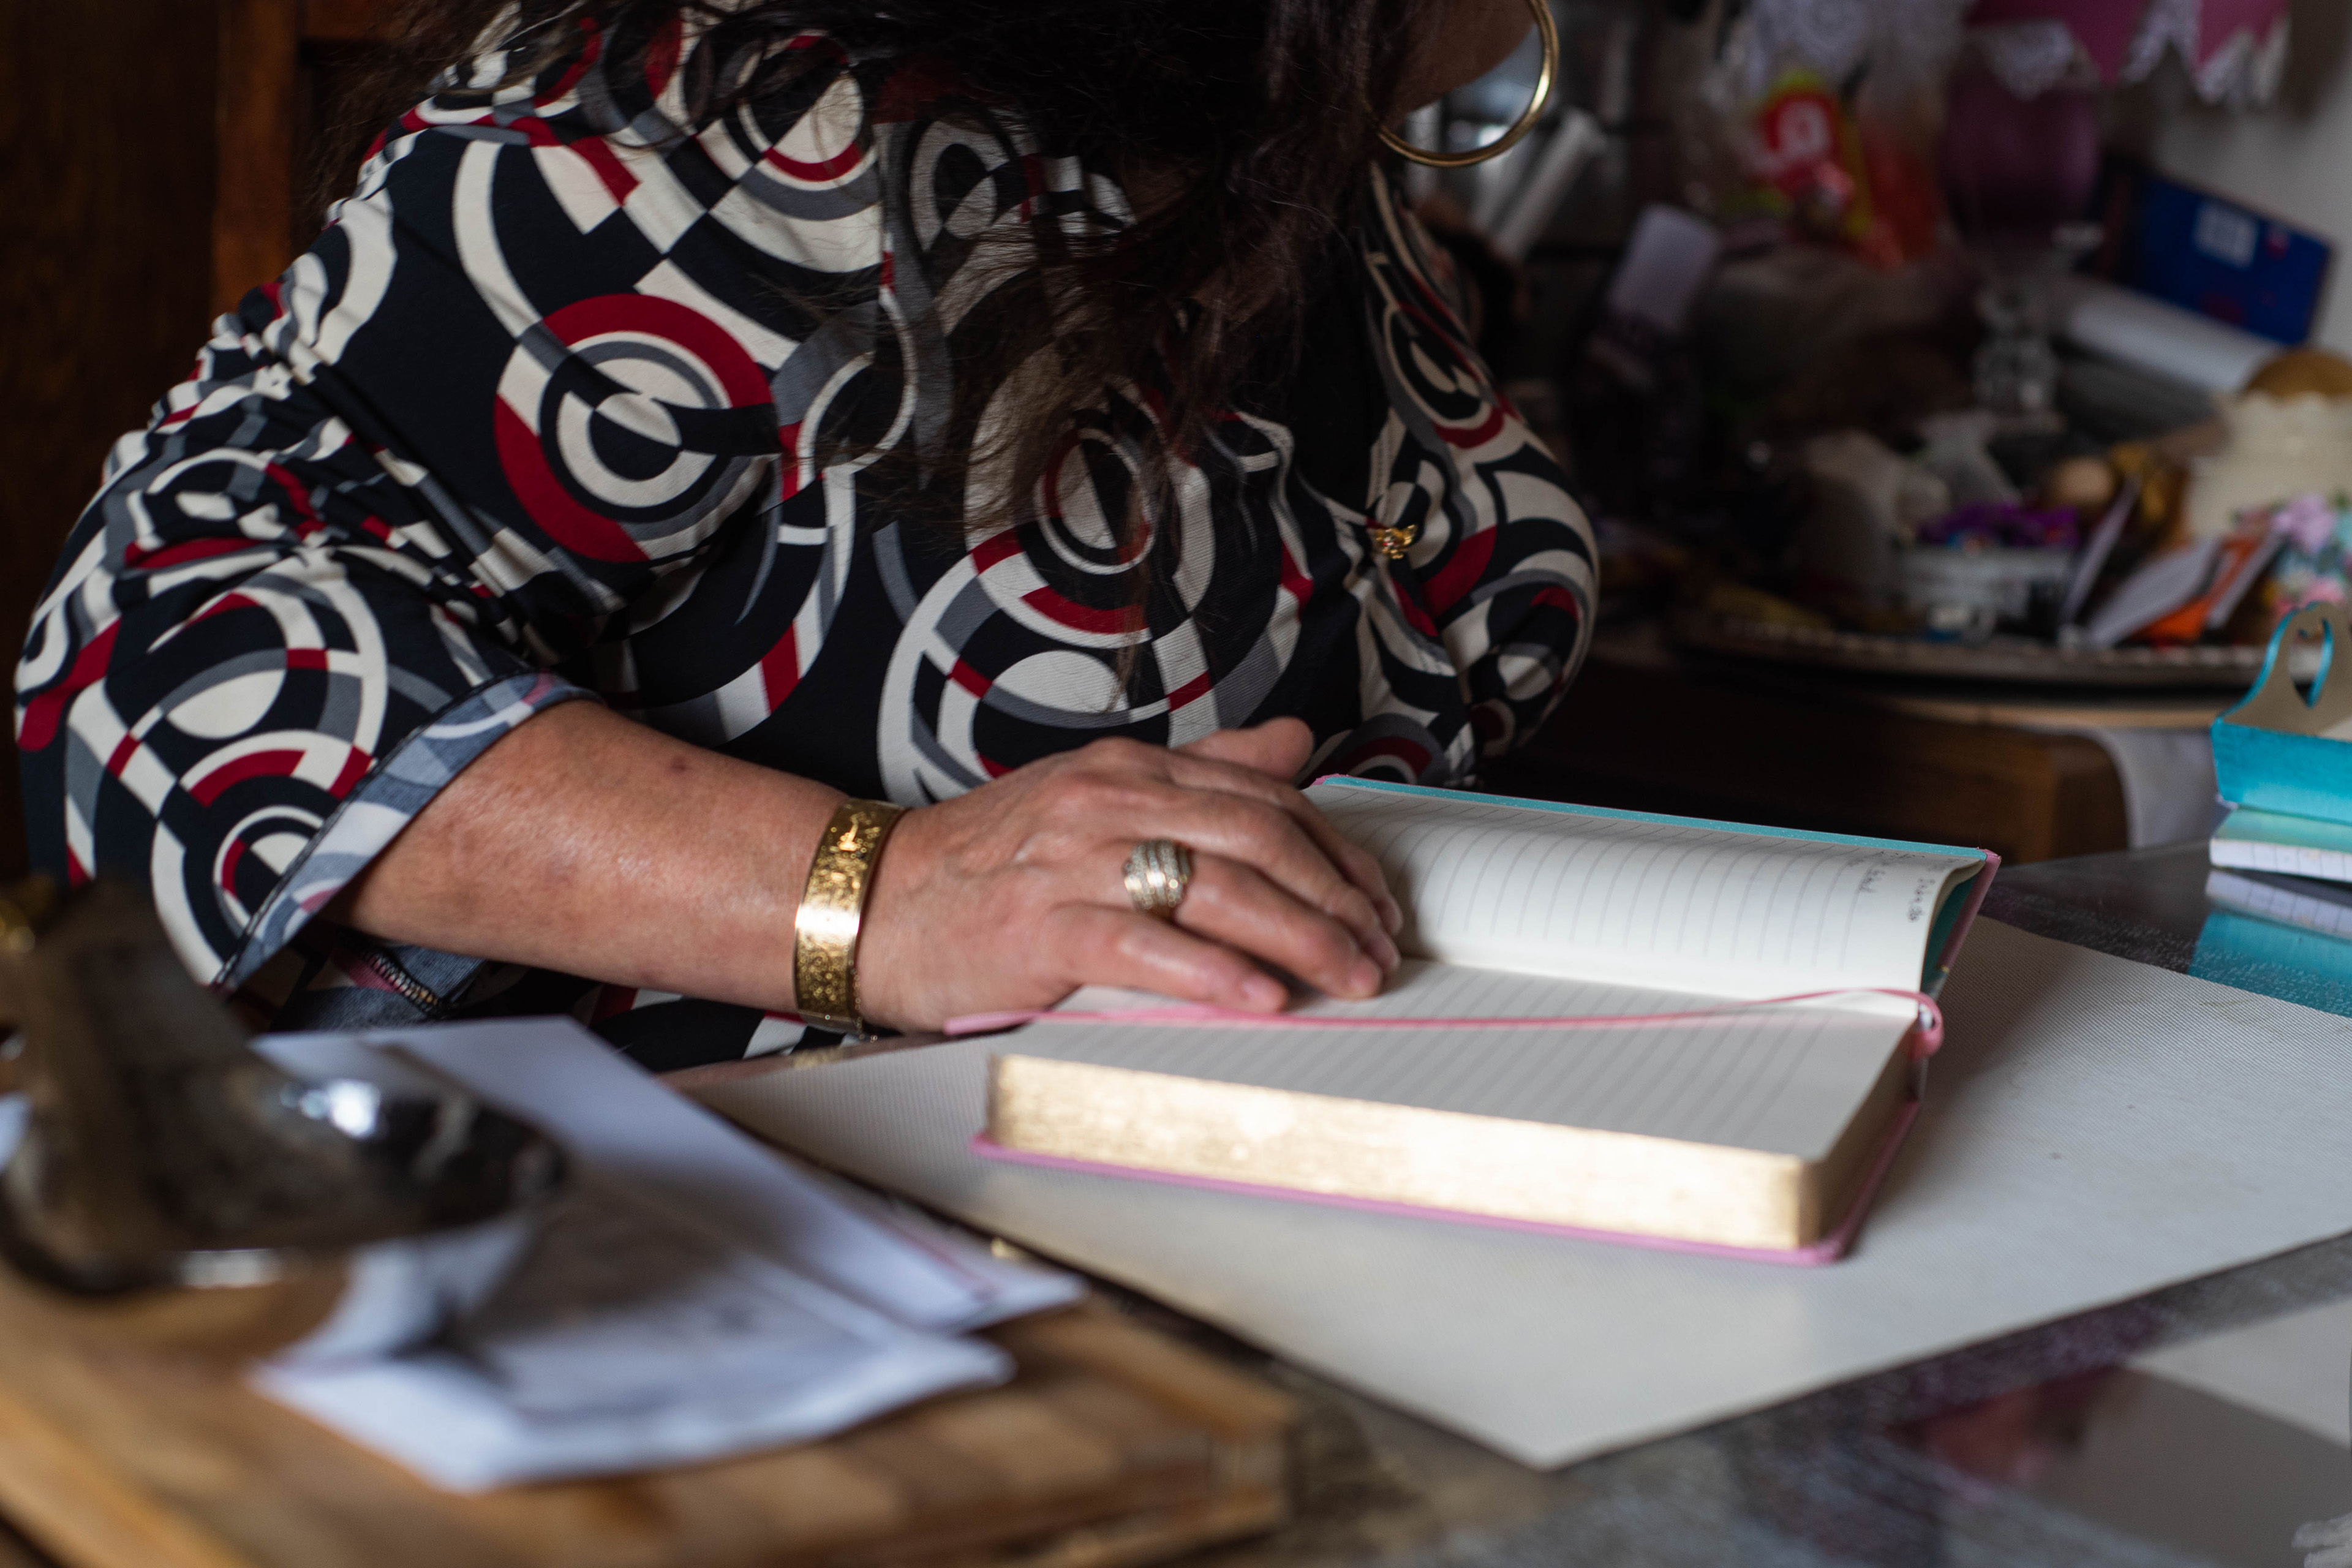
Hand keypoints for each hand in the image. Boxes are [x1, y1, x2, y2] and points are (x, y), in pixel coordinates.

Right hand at [854, 719, 1402, 1029]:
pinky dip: (1212, 970)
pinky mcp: (1042, 924)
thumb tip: (1294, 745)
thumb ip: (1201, 773)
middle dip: (1336, 897)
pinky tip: (1259, 995)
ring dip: (1300, 936)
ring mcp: (1075, 860)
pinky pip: (1145, 942)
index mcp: (1131, 770)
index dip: (1337, 854)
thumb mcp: (1098, 798)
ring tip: (1347, 976)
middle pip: (1259, 837)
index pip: (1266, 800)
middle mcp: (1110, 801)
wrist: (875, 901)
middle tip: (1380, 948)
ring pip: (1217, 885)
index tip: (1376, 904)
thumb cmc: (990, 864)